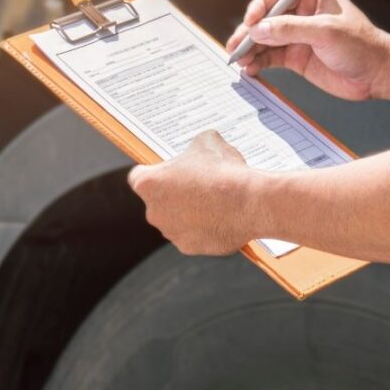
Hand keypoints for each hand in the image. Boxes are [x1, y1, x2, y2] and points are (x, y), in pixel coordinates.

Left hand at [128, 131, 257, 255]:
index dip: (156, 171)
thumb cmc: (224, 171)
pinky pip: (193, 235)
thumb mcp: (208, 142)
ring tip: (215, 201)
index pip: (139, 176)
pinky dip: (204, 229)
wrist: (249, 202)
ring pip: (176, 219)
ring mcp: (171, 232)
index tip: (170, 171)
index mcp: (148, 183)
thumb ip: (196, 145)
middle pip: (158, 200)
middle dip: (175, 193)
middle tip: (199, 184)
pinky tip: (221, 217)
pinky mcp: (189, 248)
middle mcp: (153, 212)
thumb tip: (202, 145)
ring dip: (189, 212)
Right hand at [226, 0, 389, 100]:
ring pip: (265, 39)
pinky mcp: (297, 57)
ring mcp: (298, 36)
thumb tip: (258, 29)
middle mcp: (303, 14)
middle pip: (267, 19)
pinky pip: (271, 57)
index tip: (250, 22)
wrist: (378, 74)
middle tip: (235, 45)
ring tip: (239, 60)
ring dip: (251, 49)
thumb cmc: (362, 46)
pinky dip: (259, 63)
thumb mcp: (326, 32)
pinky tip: (250, 69)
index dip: (260, 7)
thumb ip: (290, 30)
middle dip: (250, 32)